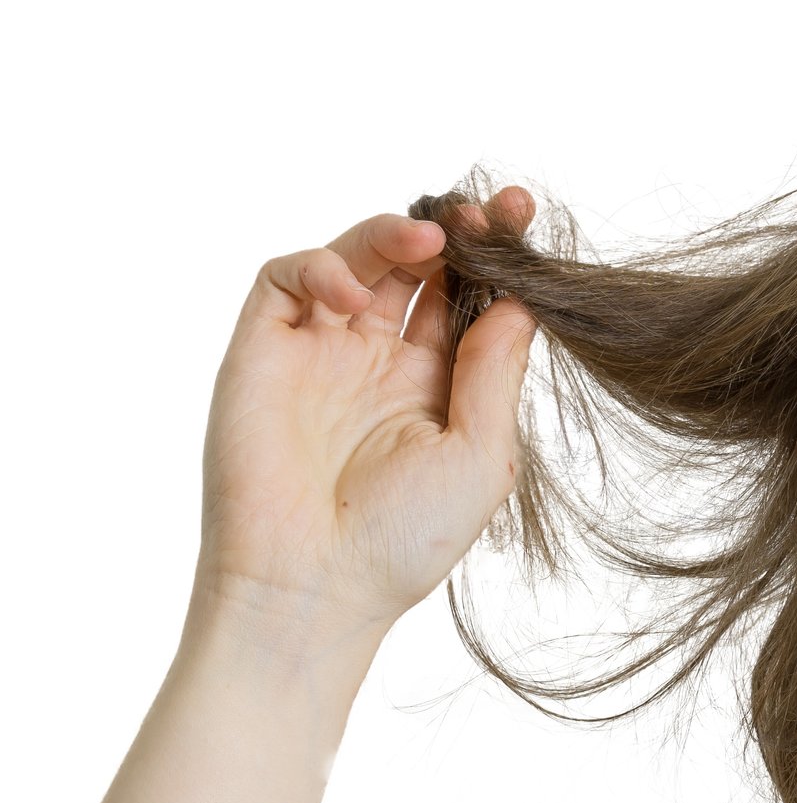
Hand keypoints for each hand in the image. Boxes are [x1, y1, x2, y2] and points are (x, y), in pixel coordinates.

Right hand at [193, 187, 540, 639]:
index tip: (526, 216)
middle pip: (419, 265)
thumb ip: (495, 373)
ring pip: (358, 258)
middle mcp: (379, 359)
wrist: (312, 590)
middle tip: (488, 212)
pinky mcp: (263, 350)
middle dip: (456, 230)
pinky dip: (320, 266)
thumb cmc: (403, 541)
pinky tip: (350, 294)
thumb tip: (521, 298)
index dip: (497, 253)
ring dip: (394, 235)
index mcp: (437, 383)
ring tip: (431, 238)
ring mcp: (321, 350)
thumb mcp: (480, 456)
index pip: (470, 296)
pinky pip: (287, 280)